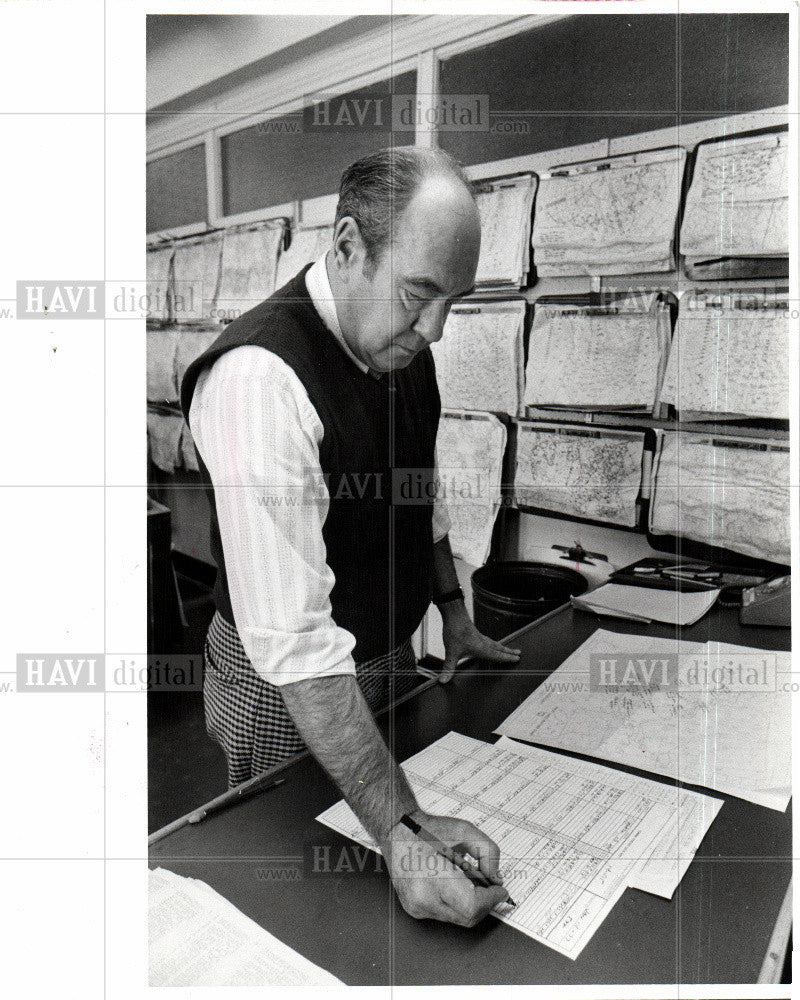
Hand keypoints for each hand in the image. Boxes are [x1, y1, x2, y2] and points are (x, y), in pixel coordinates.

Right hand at [380, 810, 509, 926]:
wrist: (396, 832)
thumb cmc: (426, 830)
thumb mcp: (464, 830)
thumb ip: (488, 852)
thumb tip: (496, 878)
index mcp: (433, 878)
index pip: (471, 906)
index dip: (490, 900)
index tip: (500, 891)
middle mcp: (423, 898)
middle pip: (467, 917)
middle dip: (484, 903)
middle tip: (491, 887)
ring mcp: (416, 907)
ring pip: (457, 918)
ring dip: (470, 904)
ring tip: (468, 880)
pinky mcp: (414, 910)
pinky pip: (444, 914)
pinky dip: (456, 904)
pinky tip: (454, 885)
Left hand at [439, 602, 520, 682]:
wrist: (453, 615)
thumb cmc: (454, 632)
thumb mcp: (451, 652)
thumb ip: (448, 668)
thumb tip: (443, 681)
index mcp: (481, 648)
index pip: (497, 655)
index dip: (507, 658)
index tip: (516, 659)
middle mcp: (482, 642)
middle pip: (499, 648)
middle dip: (508, 652)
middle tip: (519, 653)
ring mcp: (479, 636)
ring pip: (493, 643)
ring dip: (502, 647)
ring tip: (507, 649)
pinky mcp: (474, 632)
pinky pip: (487, 639)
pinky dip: (492, 642)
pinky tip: (488, 643)